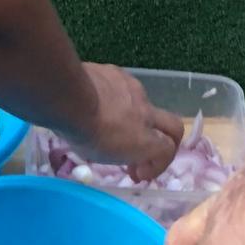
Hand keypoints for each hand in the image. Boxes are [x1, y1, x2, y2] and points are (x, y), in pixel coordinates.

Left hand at [66, 63, 183, 180]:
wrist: (71, 97)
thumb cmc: (84, 134)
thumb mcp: (104, 157)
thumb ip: (122, 152)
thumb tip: (123, 149)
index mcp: (145, 139)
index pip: (167, 150)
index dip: (158, 164)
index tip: (138, 172)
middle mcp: (146, 112)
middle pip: (173, 125)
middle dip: (166, 139)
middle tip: (146, 148)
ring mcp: (134, 89)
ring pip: (145, 104)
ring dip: (135, 117)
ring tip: (110, 122)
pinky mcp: (118, 72)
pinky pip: (124, 87)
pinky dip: (117, 98)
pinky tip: (98, 102)